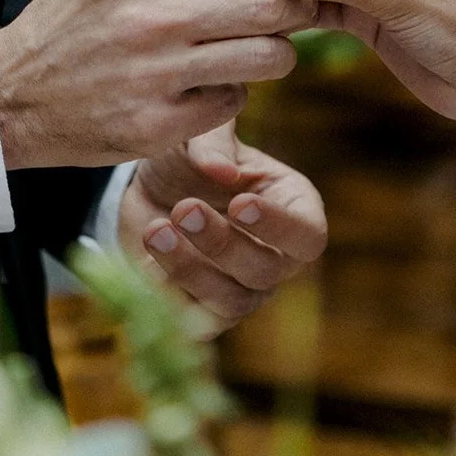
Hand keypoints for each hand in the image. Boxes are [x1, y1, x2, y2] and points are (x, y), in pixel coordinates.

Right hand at [0, 0, 319, 169]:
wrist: (7, 95)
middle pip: (268, 6)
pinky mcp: (155, 125)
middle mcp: (150, 18)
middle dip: (294, 10)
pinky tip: (210, 85)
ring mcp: (154, 75)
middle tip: (290, 15)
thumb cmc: (72, 19)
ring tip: (256, 51)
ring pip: (265, 58)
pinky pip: (234, 102)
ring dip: (274, 54)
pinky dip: (233, 93)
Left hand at [121, 122, 325, 336]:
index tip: (238, 203)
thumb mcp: (199, 133)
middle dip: (223, 243)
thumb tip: (223, 172)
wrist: (148, 192)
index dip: (279, 226)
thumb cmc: (190, 157)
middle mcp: (278, 258)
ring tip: (156, 230)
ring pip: (232, 300)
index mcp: (294, 208)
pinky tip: (147, 261)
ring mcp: (245, 291)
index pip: (308, 234)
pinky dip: (169, 294)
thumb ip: (213, 142)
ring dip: (191, 268)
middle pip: (267, 270)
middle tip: (183, 208)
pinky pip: (196, 321)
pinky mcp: (206, 313)